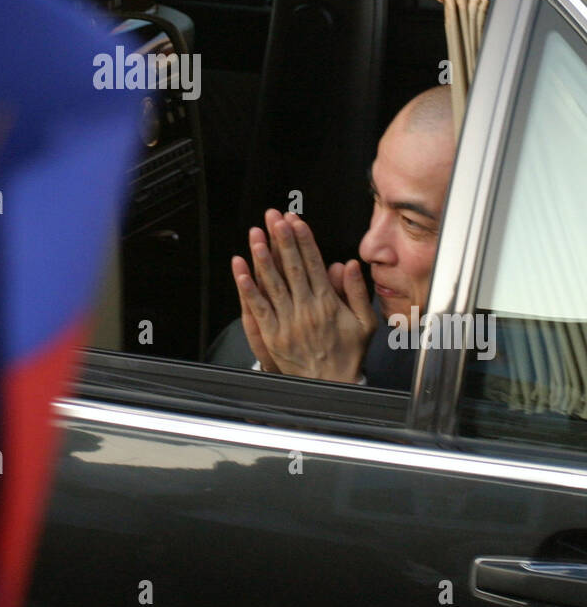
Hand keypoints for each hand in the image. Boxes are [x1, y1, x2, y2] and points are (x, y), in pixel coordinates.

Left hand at [231, 210, 375, 381]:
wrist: (330, 388)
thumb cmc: (348, 355)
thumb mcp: (365, 323)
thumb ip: (357, 292)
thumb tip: (349, 264)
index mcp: (328, 303)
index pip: (313, 264)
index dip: (303, 240)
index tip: (295, 221)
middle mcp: (306, 309)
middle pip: (292, 267)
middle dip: (282, 240)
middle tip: (274, 218)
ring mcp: (288, 321)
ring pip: (273, 283)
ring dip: (263, 258)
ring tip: (256, 236)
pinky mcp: (273, 335)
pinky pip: (258, 307)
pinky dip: (248, 288)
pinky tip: (240, 271)